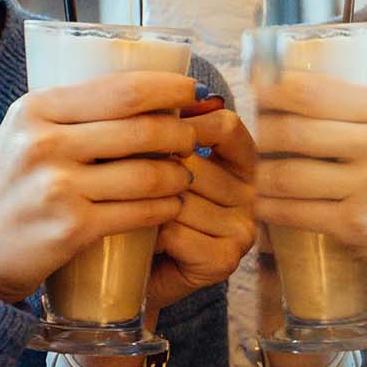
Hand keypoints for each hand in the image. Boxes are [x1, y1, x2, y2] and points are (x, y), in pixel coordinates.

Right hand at [0, 68, 210, 303]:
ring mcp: (57, 187)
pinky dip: (165, 208)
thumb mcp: (24, 136)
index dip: (169, 89)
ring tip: (184, 175)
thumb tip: (143, 93)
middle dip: (181, 133)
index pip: (121, 89)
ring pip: (147, 173)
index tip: (192, 92)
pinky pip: (139, 212)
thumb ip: (70, 115)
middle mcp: (44, 142)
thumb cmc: (7, 190)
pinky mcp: (71, 228)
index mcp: (36, 109)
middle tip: (193, 139)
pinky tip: (172, 206)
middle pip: (142, 129)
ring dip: (179, 174)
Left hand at [144, 99, 254, 314]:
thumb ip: (164, 129)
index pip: (226, 126)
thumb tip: (157, 91)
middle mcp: (250, 195)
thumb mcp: (155, 161)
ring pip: (183, 198)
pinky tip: (140, 239)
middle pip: (198, 162)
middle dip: (151, 169)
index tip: (145, 129)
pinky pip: (179, 231)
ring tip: (125, 211)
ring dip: (145, 203)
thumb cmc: (138, 208)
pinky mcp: (224, 261)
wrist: (126, 275)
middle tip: (116, 178)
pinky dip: (151, 233)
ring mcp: (242, 230)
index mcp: (242, 162)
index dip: (185, 123)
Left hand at [254, 69, 366, 301]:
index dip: (272, 90)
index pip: (314, 91)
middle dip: (260, 135)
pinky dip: (270, 209)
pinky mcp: (358, 225)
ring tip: (252, 174)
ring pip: (287, 173)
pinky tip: (262, 205)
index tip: (254, 92)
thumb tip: (296, 90)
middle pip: (293, 130)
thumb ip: (365, 114)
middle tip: (248, 139)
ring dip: (260, 176)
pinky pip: (294, 212)